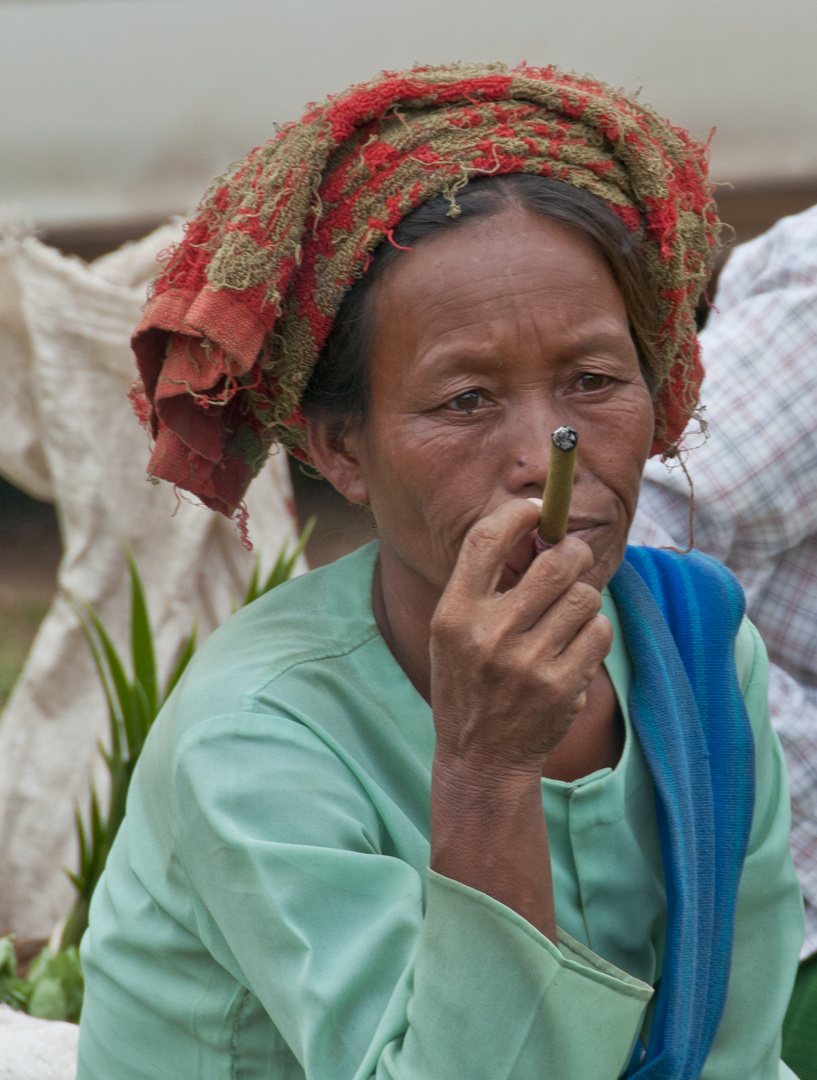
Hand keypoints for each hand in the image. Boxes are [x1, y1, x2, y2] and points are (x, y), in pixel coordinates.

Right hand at [430, 497, 612, 779]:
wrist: (480, 757)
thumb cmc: (469, 683)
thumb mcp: (453, 632)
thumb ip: (486, 585)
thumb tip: (542, 534)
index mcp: (454, 613)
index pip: (486, 539)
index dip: (519, 514)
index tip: (538, 511)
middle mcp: (489, 634)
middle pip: (556, 562)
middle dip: (573, 553)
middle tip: (571, 559)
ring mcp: (527, 662)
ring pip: (585, 596)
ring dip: (582, 600)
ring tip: (566, 618)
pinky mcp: (561, 686)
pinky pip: (599, 631)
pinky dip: (594, 633)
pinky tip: (573, 648)